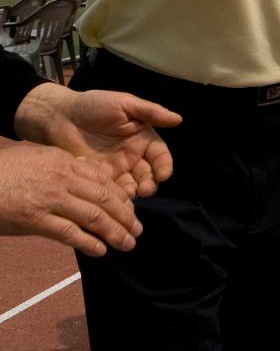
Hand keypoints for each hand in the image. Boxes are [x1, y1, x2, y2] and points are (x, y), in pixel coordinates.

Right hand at [0, 143, 142, 256]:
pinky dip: (88, 243)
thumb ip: (61, 164)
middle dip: (126, 216)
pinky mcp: (35, 220)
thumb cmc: (3, 172)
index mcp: (63, 161)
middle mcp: (62, 178)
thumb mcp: (36, 157)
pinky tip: (100, 250)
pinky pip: (69, 233)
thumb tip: (83, 168)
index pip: (103, 180)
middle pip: (105, 198)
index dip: (121, 196)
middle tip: (137, 230)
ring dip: (115, 231)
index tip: (131, 209)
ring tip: (127, 244)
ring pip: (94, 216)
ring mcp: (50, 199)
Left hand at [15, 84, 180, 199]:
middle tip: (145, 190)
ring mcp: (115, 169)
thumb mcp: (124, 104)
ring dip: (134, 193)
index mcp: (142, 138)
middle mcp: (132, 156)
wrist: (58, 117)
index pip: (160, 156)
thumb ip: (150, 112)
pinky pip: (109, 191)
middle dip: (150, 184)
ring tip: (129, 195)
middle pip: (148, 175)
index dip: (164, 166)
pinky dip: (112, 196)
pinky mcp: (97, 178)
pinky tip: (109, 196)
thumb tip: (178, 119)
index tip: (163, 175)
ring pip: (131, 186)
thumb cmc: (93, 105)